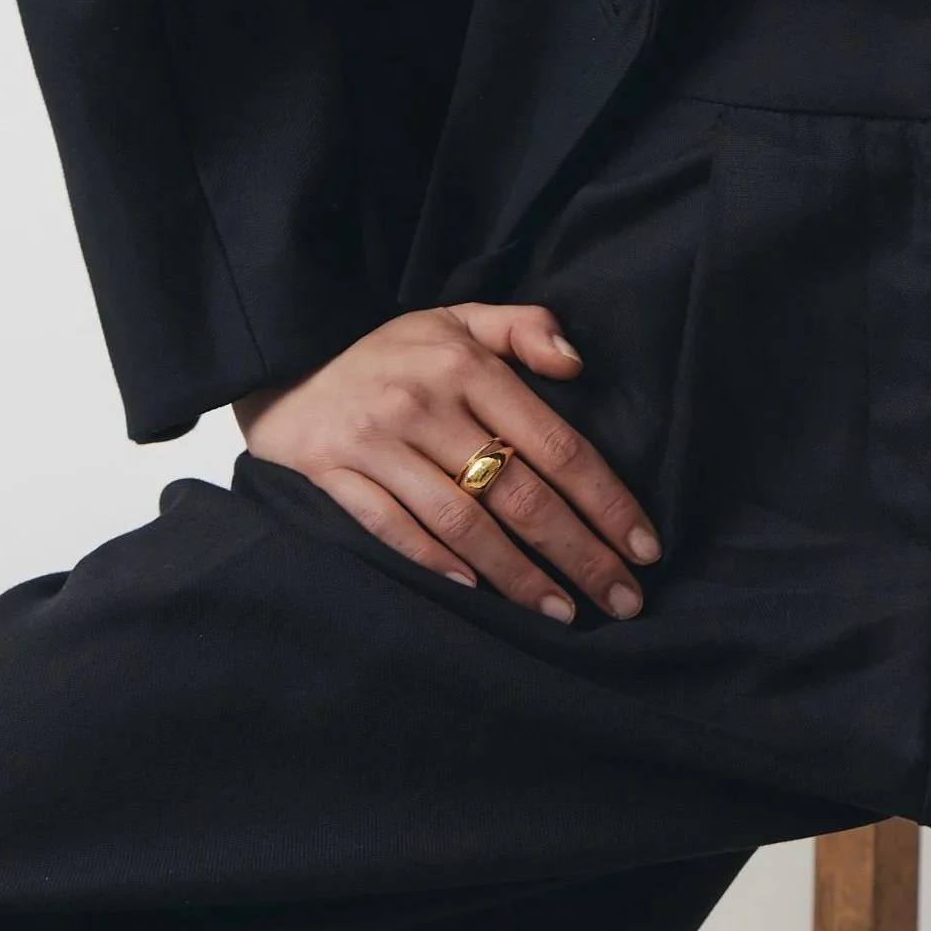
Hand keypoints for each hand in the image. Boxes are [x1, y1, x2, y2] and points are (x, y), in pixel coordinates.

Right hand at [235, 302, 660, 624]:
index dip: (605, 499)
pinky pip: (393, 529)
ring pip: (463, 522)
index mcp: (467, 365)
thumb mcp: (459, 318)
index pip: (555, 444)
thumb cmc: (393, 351)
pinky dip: (436, 563)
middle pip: (518, 493)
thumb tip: (578, 364)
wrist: (286, 360)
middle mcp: (426, 404)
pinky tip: (477, 594)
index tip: (644, 545)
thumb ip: (525, 329)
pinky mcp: (333, 476)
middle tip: (622, 599)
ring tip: (563, 612)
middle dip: (579, 552)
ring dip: (518, 575)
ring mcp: (378, 443)